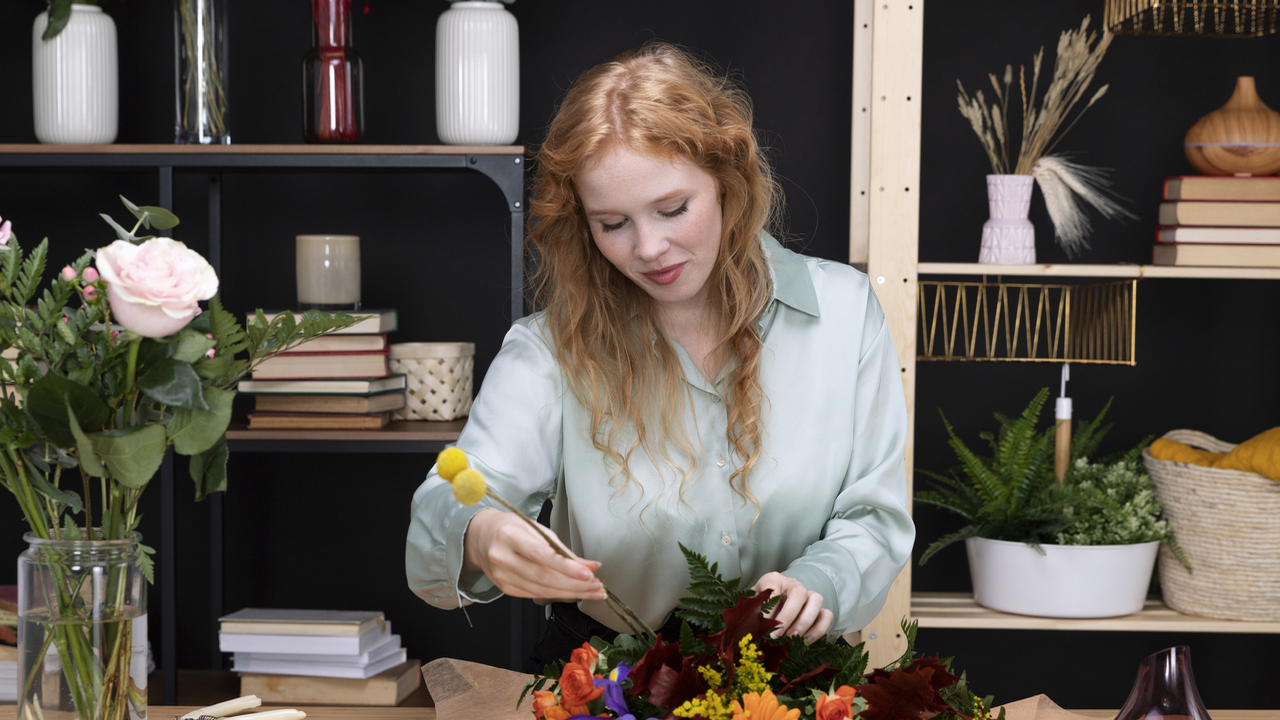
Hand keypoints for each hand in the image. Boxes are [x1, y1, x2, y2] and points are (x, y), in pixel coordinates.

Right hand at [463, 508, 606, 600]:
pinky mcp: (504, 588)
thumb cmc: (512, 529)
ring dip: (571, 593)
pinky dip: (557, 595)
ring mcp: (501, 576)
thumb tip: (590, 566)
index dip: (565, 567)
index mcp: (509, 535)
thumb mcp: (537, 529)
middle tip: (597, 587)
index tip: (588, 573)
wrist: (482, 538)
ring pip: (541, 590)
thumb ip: (562, 549)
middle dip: (574, 585)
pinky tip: (573, 593)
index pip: (541, 555)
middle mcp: (502, 557)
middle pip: (543, 577)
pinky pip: (535, 595)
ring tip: (592, 592)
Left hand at [751, 572, 832, 642]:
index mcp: (773, 580)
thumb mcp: (752, 607)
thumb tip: (751, 629)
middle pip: (799, 592)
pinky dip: (817, 631)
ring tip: (791, 639)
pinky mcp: (819, 610)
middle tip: (776, 635)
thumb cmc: (760, 608)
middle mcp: (793, 584)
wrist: (772, 610)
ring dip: (804, 622)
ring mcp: (808, 596)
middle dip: (788, 616)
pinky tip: (803, 642)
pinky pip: (827, 616)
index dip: (768, 604)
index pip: (772, 584)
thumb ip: (752, 614)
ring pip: (817, 600)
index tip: (761, 623)